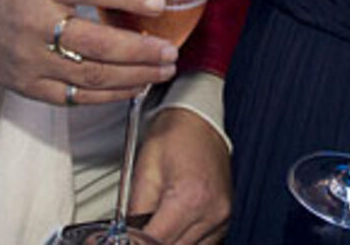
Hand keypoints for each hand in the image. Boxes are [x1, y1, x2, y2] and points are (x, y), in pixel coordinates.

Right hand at [0, 0, 177, 104]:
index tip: (158, 3)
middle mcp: (35, 22)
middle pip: (96, 43)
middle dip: (141, 50)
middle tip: (170, 51)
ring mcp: (31, 59)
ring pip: (91, 75)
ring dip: (135, 76)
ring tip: (163, 70)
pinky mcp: (29, 86)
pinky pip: (77, 97)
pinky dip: (111, 95)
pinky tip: (135, 86)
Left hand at [128, 107, 229, 243]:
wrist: (200, 118)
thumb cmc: (175, 134)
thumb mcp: (144, 170)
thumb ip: (134, 211)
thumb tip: (125, 235)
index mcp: (190, 197)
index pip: (155, 242)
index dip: (134, 242)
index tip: (124, 238)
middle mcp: (212, 211)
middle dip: (150, 242)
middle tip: (135, 232)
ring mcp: (223, 217)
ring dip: (169, 242)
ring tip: (155, 226)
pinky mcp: (226, 218)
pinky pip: (202, 244)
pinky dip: (184, 240)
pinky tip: (173, 226)